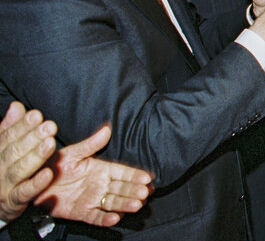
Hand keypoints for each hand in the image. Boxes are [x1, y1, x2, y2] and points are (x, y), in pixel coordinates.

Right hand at [0, 102, 55, 221]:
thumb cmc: (4, 168)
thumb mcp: (4, 147)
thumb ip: (10, 127)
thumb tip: (17, 106)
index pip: (8, 136)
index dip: (22, 125)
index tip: (37, 114)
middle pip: (14, 151)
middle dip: (32, 138)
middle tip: (50, 126)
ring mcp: (4, 185)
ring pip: (19, 170)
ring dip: (35, 157)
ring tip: (50, 144)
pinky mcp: (12, 202)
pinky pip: (24, 192)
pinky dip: (36, 184)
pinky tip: (48, 174)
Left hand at [34, 125, 151, 226]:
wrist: (33, 183)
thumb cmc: (54, 165)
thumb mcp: (72, 152)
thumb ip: (90, 144)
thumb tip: (107, 129)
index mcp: (101, 169)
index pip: (123, 172)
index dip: (135, 175)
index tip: (147, 177)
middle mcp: (100, 185)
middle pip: (122, 188)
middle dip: (134, 190)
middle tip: (145, 192)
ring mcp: (92, 199)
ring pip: (113, 203)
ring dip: (125, 204)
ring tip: (136, 205)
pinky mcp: (81, 213)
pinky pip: (96, 217)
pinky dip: (105, 219)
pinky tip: (115, 218)